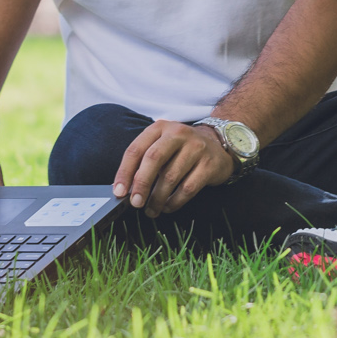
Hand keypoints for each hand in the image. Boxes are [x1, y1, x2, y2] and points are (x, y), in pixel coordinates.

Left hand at [113, 120, 234, 217]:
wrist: (218, 145)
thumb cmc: (181, 150)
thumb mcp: (162, 146)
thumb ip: (144, 161)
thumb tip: (125, 189)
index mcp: (160, 128)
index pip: (136, 149)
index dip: (125, 172)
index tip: (118, 192)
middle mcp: (178, 133)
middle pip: (153, 159)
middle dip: (141, 184)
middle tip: (135, 203)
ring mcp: (196, 147)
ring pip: (170, 177)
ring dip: (157, 198)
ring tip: (151, 209)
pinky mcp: (209, 164)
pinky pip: (188, 188)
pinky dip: (175, 202)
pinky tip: (168, 207)